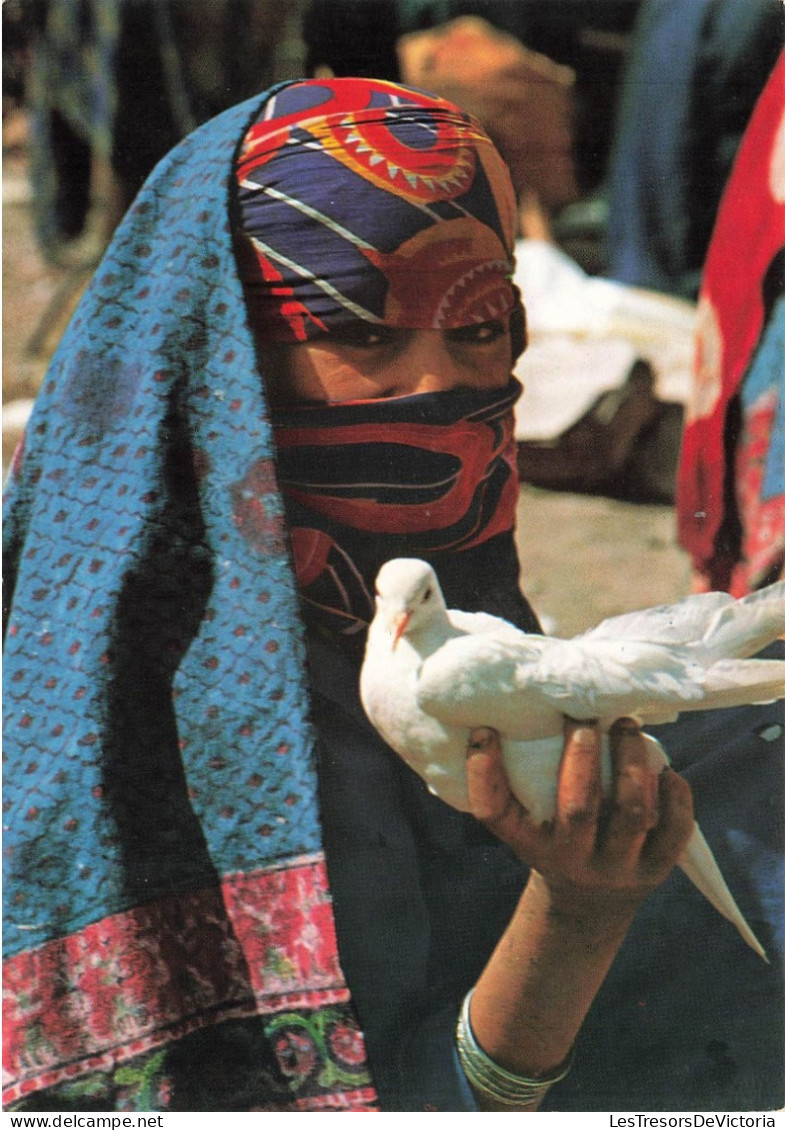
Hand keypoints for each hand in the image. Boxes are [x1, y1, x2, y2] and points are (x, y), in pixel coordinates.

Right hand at [465, 719, 693, 913]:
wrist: (588, 907)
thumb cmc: (550, 842)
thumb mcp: (523, 823)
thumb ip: (512, 781)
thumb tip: (497, 719)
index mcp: (529, 845)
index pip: (496, 812)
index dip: (485, 772)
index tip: (485, 730)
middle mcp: (571, 860)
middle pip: (578, 808)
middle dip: (583, 754)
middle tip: (584, 716)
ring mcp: (617, 867)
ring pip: (631, 813)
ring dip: (632, 763)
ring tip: (627, 727)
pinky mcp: (656, 869)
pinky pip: (674, 830)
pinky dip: (674, 795)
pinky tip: (664, 770)